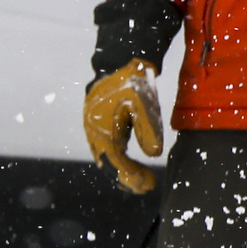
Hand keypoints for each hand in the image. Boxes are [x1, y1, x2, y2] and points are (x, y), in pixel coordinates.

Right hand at [83, 58, 164, 192]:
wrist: (120, 62)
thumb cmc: (133, 83)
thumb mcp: (144, 105)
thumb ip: (148, 130)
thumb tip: (153, 155)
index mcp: (101, 129)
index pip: (117, 161)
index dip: (132, 175)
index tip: (149, 184)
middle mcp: (93, 131)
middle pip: (108, 163)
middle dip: (127, 178)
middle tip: (148, 186)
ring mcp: (94, 128)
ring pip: (106, 157)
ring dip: (123, 171)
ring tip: (143, 181)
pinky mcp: (99, 125)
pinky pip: (107, 148)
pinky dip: (119, 161)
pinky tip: (133, 166)